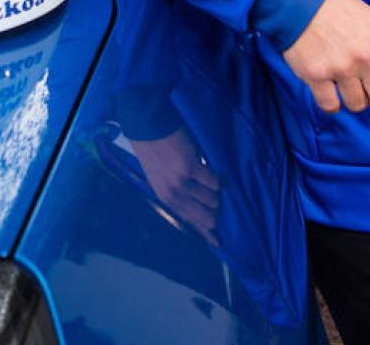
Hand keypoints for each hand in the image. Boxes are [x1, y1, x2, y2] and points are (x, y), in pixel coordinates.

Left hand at [130, 127, 221, 243]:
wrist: (148, 127)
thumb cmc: (156, 149)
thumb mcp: (161, 176)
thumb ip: (178, 191)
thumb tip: (200, 202)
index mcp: (166, 198)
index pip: (189, 221)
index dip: (205, 232)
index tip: (218, 242)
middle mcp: (173, 195)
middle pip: (205, 216)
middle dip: (216, 211)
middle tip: (221, 201)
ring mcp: (181, 183)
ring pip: (212, 199)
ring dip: (217, 191)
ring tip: (216, 180)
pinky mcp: (190, 169)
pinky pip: (213, 182)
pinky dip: (219, 179)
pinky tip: (219, 173)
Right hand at [281, 0, 369, 112]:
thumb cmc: (332, 3)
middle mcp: (367, 57)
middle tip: (367, 89)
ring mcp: (342, 68)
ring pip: (357, 105)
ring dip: (350, 96)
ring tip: (343, 81)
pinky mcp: (317, 75)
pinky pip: (330, 105)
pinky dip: (329, 101)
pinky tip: (328, 90)